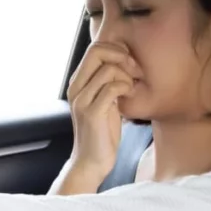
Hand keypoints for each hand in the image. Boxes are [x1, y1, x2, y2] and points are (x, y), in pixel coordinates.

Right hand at [65, 41, 136, 183]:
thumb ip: (108, 81)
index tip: (130, 65)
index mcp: (77, 83)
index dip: (117, 49)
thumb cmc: (102, 133)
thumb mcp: (105, 102)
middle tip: (134, 71)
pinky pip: (112, 87)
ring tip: (132, 89)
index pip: (94, 48)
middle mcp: (75, 88)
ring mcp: (82, 100)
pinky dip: (126, 87)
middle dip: (122, 56)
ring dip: (127, 76)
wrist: (91, 162)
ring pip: (108, 69)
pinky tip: (129, 97)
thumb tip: (124, 59)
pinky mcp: (91, 113)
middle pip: (97, 51)